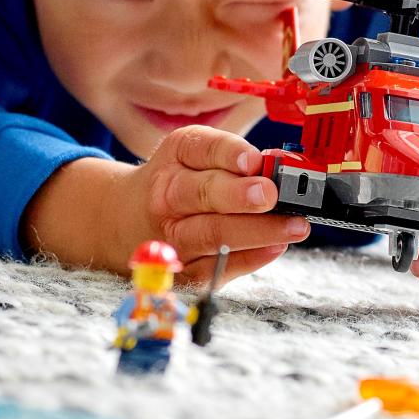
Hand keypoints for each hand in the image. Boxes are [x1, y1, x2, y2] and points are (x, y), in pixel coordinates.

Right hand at [23, 127, 307, 281]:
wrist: (125, 220)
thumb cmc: (177, 182)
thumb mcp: (195, 155)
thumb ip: (234, 158)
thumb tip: (280, 168)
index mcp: (174, 157)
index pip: (201, 148)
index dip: (229, 153)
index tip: (254, 160)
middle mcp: (167, 196)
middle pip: (202, 194)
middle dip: (238, 195)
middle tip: (270, 194)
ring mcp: (171, 236)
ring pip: (212, 234)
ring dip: (256, 231)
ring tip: (293, 226)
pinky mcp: (181, 270)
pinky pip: (217, 267)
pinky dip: (249, 258)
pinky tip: (275, 247)